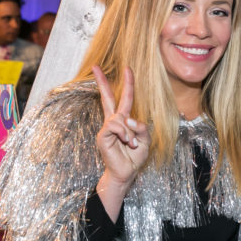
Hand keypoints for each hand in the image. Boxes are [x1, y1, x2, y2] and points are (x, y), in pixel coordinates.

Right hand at [94, 66, 148, 220]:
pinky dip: (124, 134)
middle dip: (102, 82)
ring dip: (130, 131)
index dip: (126, 84)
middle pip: (107, 98)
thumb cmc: (134, 157)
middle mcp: (113, 122)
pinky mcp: (102, 136)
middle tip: (96, 66)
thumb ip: (142, 128)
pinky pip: (114, 126)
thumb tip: (128, 119)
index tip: (127, 68)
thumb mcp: (145, 141)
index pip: (123, 99)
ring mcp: (106, 128)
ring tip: (132, 144)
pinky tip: (127, 142)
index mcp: (124, 121)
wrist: (126, 173)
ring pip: (119, 118)